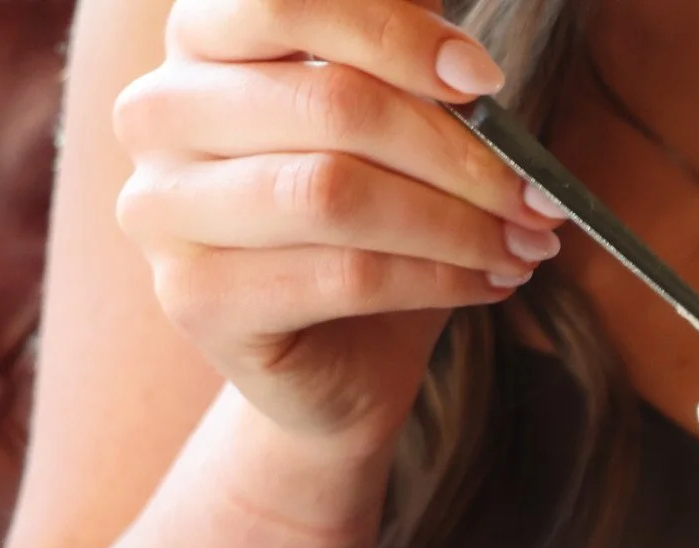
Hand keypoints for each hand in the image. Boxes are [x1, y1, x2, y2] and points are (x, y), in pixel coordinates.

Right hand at [112, 0, 569, 451]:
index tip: (484, 79)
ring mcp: (162, 210)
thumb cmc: (376, 225)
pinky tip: (490, 283)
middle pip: (328, 102)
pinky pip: (342, 276)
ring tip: (525, 243)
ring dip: (458, 223)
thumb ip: (413, 61)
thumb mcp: (401, 125)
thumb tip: (469, 51)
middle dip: (458, 151)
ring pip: (334, 193)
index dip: (394, 33)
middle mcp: (160, 114)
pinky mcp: (195, 299)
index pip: (282, 1)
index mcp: (203, 42)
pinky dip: (438, 279)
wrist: (341, 360)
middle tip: (538, 193)